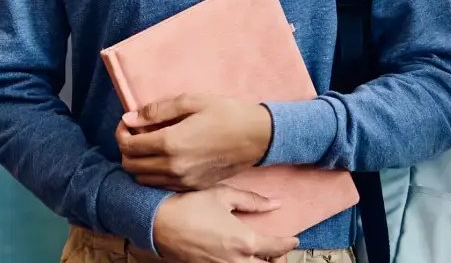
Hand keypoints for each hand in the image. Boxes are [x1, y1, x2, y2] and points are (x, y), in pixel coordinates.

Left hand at [117, 94, 272, 190]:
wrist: (258, 137)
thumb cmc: (226, 113)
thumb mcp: (190, 101)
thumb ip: (156, 111)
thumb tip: (130, 118)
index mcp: (171, 143)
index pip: (128, 146)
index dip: (121, 132)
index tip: (128, 122)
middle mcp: (174, 167)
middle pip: (131, 166)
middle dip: (127, 148)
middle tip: (136, 132)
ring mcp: (184, 181)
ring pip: (143, 179)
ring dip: (139, 163)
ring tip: (150, 144)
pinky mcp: (193, 187)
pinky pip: (161, 186)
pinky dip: (154, 174)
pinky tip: (164, 157)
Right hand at [152, 186, 299, 262]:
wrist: (156, 220)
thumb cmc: (189, 204)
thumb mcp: (223, 195)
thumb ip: (252, 201)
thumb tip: (275, 203)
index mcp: (244, 241)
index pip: (277, 248)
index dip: (288, 244)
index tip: (293, 239)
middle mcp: (235, 260)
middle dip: (276, 261)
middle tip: (276, 253)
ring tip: (257, 256)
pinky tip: (237, 257)